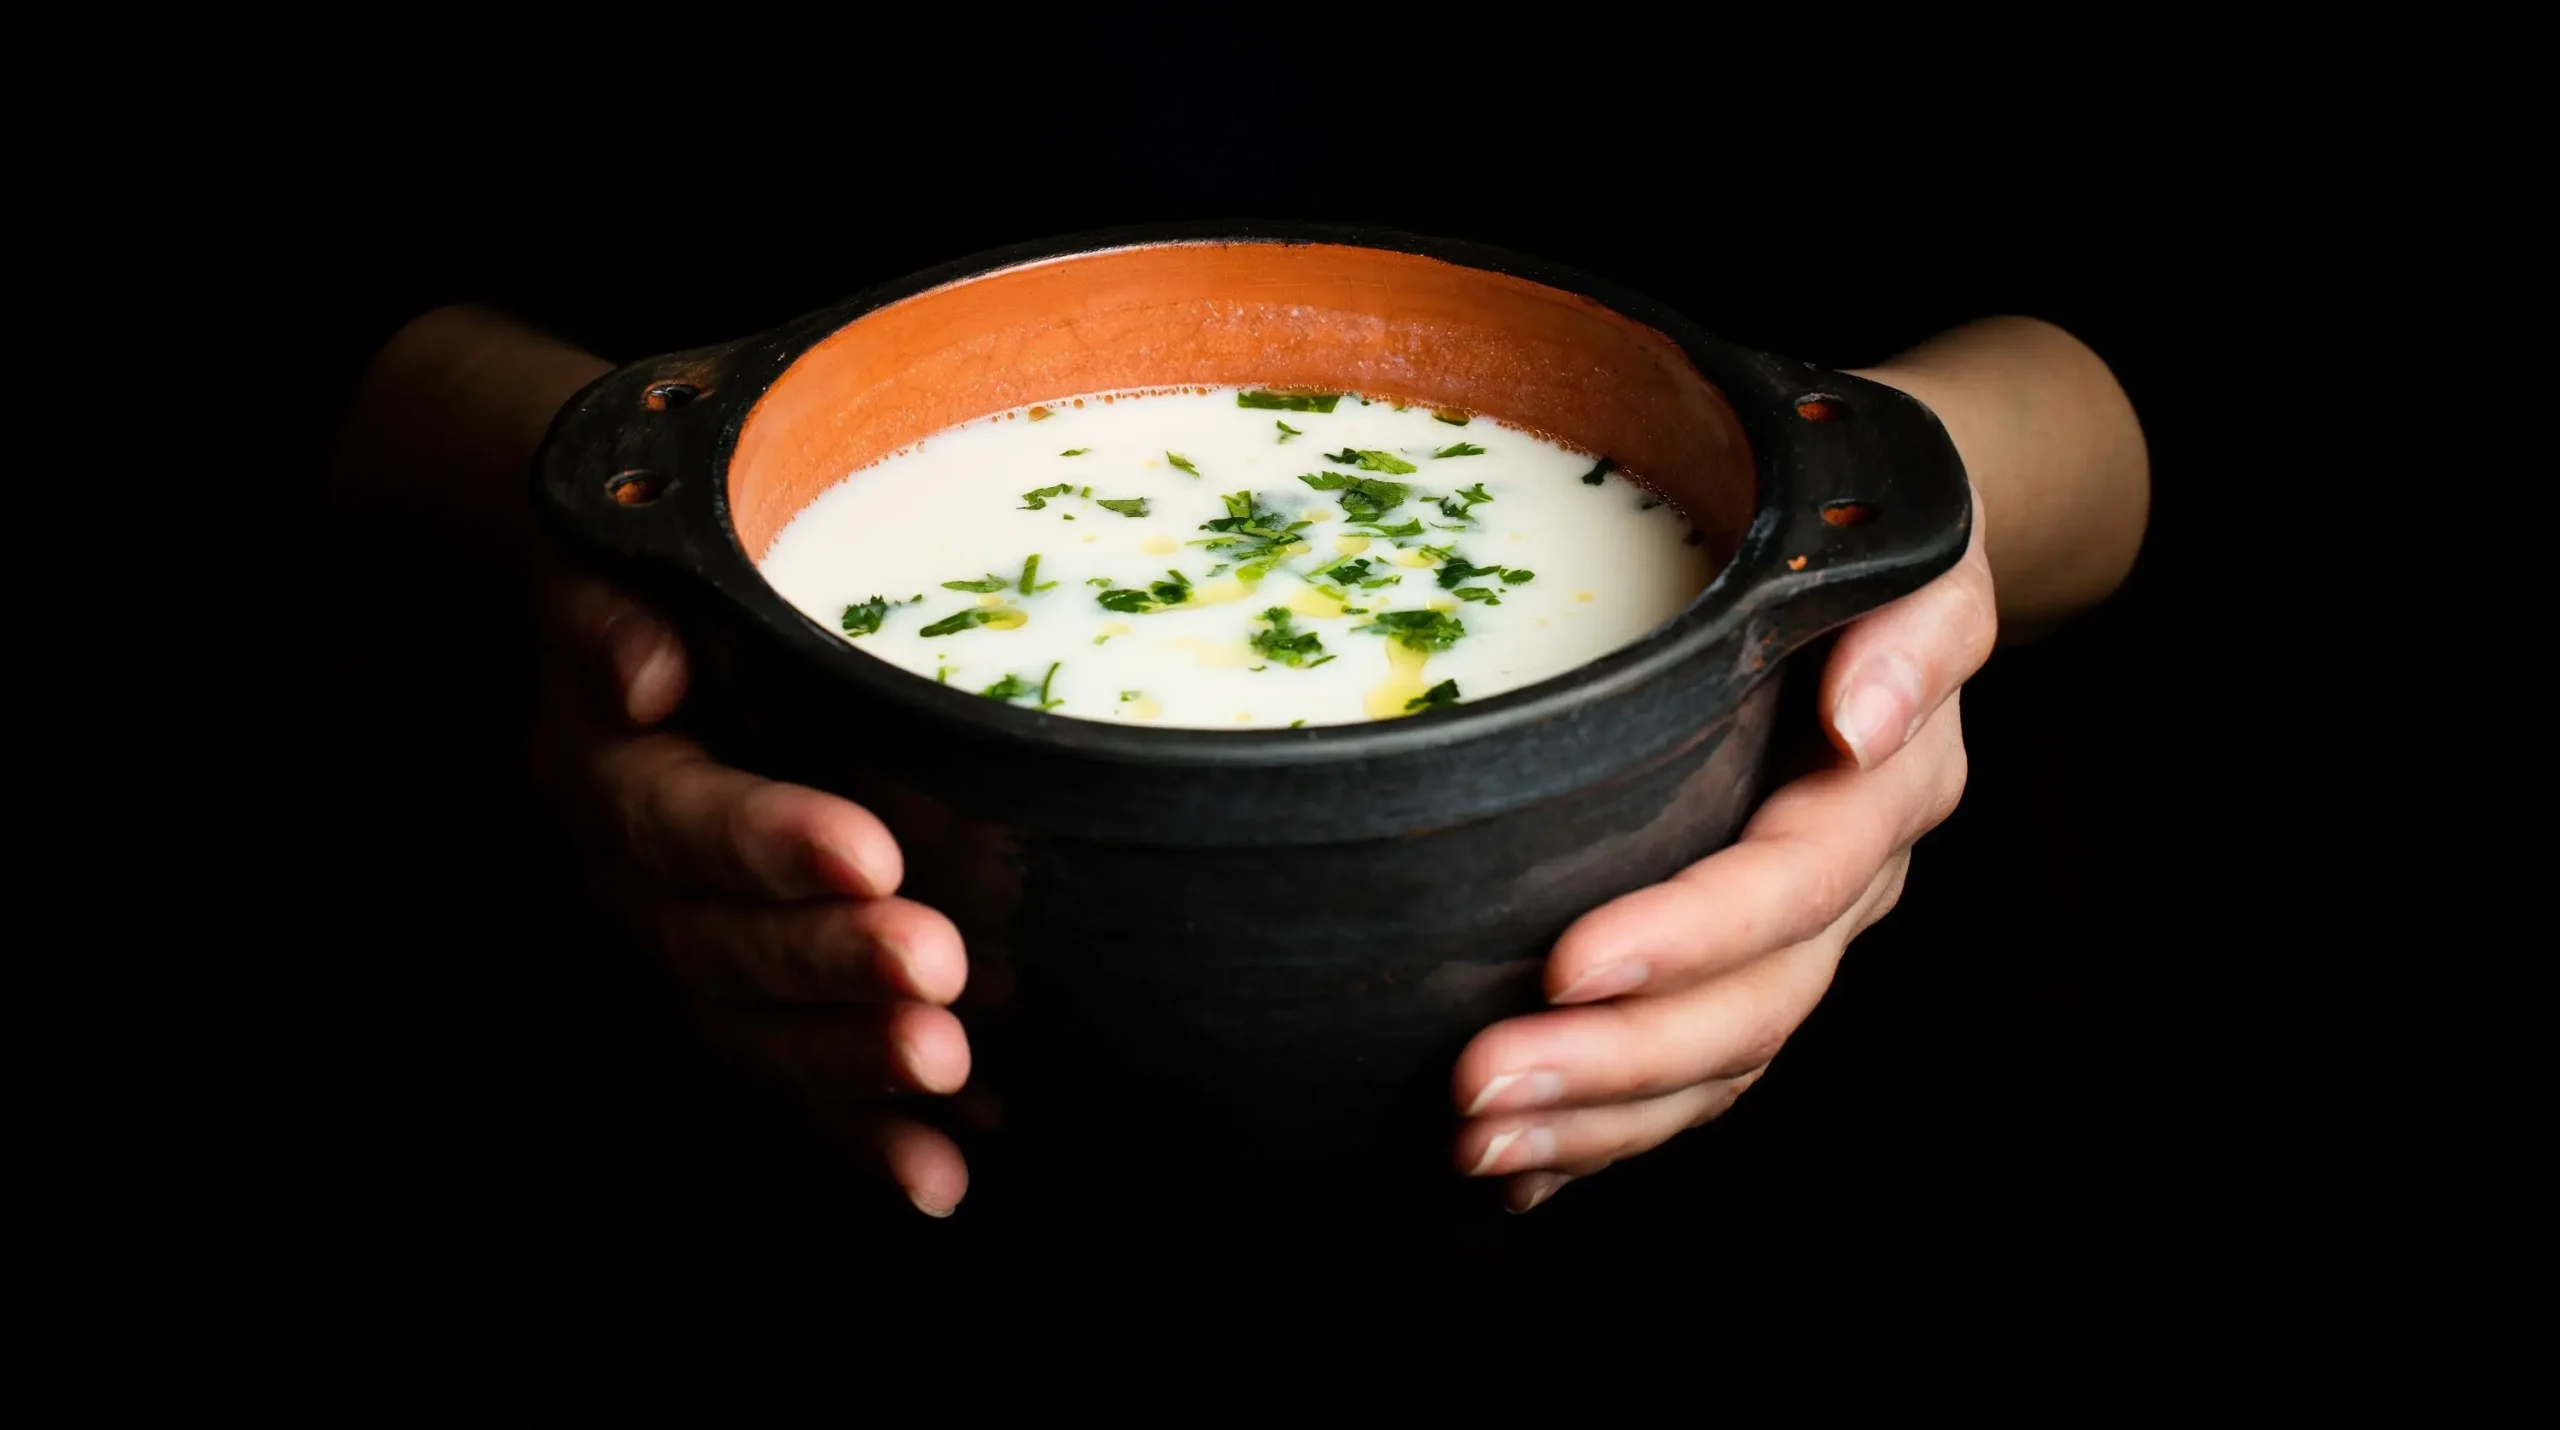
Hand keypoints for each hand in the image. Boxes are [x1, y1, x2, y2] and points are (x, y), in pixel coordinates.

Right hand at [527, 562, 974, 1216]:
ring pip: (756, 1036)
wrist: (638, 628)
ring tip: (951, 1077)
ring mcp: (692, 958)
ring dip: (852, 1070)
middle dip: (831, 969)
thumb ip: (620, 615)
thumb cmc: (660, 584)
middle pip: (722, 950)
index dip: (769, 846)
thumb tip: (645, 673)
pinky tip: (944, 1176)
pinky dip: (864, 1140)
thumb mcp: (619, 567)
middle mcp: (639, 889)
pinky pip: (797, 1089)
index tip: (870, 855)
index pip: (683, 824)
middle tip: (939, 973)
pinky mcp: (749, 1006)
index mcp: (609, 781)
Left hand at [1451, 485, 1996, 1211]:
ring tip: (1476, 1146)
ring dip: (1596, 1119)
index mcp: (1882, 788)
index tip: (1567, 967)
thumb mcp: (1909, 542)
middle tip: (1480, 1087)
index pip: (1791, 884)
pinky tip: (1525, 1171)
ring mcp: (1797, 939)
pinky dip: (1608, 1132)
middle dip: (1614, 1064)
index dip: (1689, 936)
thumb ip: (1908, 624)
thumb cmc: (1854, 540)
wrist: (1871, 563)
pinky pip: (1690, 1075)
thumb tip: (1863, 720)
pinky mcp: (1742, 964)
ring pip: (1716, 1064)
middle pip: (1750, 1007)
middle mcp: (1846, 883)